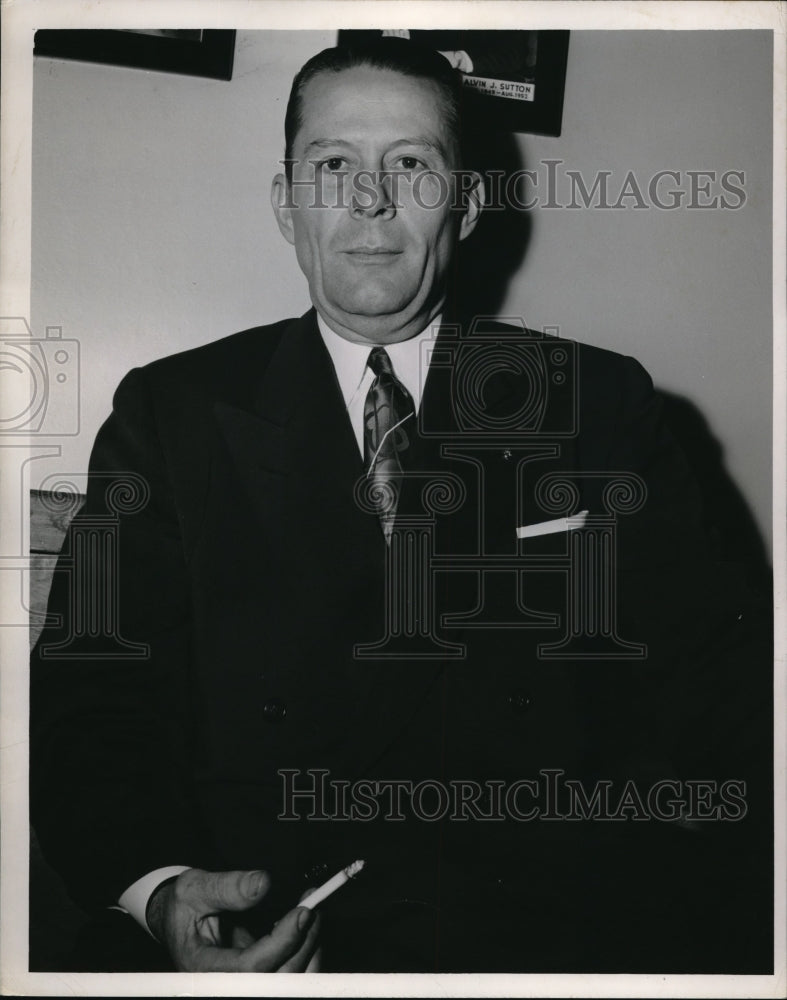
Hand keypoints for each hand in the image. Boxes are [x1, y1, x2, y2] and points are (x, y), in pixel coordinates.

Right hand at [146, 868, 320, 971]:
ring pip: (288, 980)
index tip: (302, 912)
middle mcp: (226, 982)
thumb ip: (227, 887)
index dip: (281, 943)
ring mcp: (244, 982)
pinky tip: (307, 926)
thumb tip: (263, 883)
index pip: (250, 968)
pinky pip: (288, 973)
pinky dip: (306, 951)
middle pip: (276, 979)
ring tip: (314, 912)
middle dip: (303, 943)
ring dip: (309, 947)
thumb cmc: (183, 905)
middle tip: (314, 906)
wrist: (178, 917)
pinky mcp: (259, 975)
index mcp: (204, 967)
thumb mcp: (195, 888)